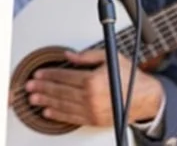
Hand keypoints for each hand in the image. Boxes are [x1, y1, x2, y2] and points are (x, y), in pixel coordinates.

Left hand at [25, 49, 163, 127]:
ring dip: (46, 102)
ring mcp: (93, 111)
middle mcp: (92, 97)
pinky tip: (49, 112)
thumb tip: (69, 56)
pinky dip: (58, 115)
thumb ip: (87, 56)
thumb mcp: (110, 58)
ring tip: (34, 99)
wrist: (147, 99)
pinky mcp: (95, 120)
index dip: (48, 75)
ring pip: (63, 105)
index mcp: (93, 80)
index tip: (38, 74)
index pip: (64, 77)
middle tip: (29, 87)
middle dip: (42, 88)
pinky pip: (72, 118)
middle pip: (60, 92)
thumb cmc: (130, 78)